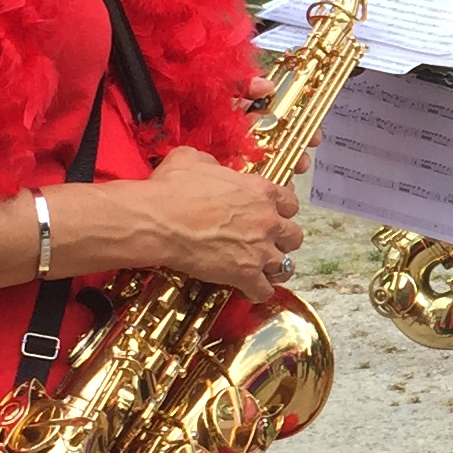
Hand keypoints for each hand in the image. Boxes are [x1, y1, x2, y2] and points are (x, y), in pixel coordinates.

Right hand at [140, 145, 302, 302]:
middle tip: (267, 242)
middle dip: (283, 240)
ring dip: (274, 268)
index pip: (290, 202)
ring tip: (262, 270)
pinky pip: (264, 291)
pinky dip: (257, 292)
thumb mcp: (191, 160)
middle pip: (294, 235)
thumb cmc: (171, 189)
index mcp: (260, 191)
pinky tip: (246, 290)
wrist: (159, 221)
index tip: (273, 215)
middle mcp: (267, 220)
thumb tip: (211, 166)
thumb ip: (212, 163)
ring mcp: (260, 249)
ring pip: (286, 265)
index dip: (282, 211)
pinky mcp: (246, 274)